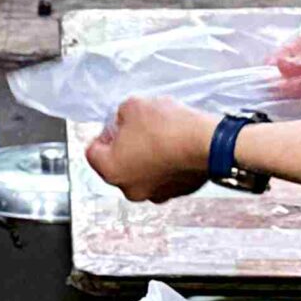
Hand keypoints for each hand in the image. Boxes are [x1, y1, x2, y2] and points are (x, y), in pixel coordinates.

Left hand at [84, 96, 215, 202]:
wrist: (207, 142)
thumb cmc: (166, 127)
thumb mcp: (132, 106)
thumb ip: (120, 115)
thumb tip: (124, 120)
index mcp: (111, 170)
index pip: (93, 152)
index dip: (103, 135)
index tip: (114, 125)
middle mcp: (130, 189)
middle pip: (118, 165)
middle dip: (125, 147)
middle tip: (138, 129)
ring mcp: (156, 194)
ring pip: (143, 173)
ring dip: (147, 158)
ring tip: (160, 137)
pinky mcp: (179, 193)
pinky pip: (165, 177)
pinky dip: (167, 165)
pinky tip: (175, 148)